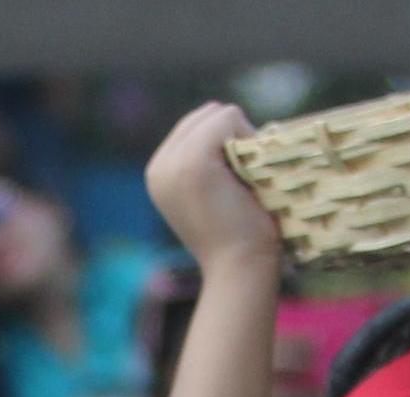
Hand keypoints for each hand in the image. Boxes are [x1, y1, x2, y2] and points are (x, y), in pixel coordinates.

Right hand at [145, 102, 282, 273]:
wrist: (239, 269)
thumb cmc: (241, 238)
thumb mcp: (216, 195)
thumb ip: (212, 164)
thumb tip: (230, 121)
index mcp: (160, 175)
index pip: (196, 127)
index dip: (225, 142)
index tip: (236, 179)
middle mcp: (158, 166)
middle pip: (205, 115)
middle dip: (233, 135)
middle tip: (246, 177)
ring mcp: (173, 163)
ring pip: (216, 114)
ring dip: (242, 137)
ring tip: (247, 177)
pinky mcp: (193, 161)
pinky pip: (227, 118)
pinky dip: (248, 137)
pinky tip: (251, 171)